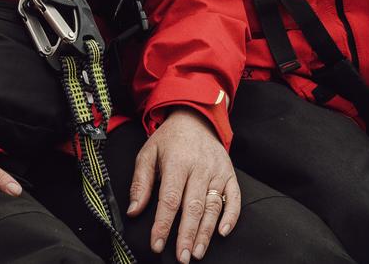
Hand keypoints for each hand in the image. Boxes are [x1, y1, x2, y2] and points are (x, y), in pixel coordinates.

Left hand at [127, 107, 240, 262]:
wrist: (194, 118)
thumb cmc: (169, 139)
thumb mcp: (148, 153)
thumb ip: (140, 182)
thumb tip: (134, 210)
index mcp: (177, 161)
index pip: (170, 199)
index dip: (163, 224)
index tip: (157, 244)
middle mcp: (199, 167)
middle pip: (193, 206)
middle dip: (187, 235)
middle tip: (182, 257)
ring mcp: (217, 171)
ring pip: (213, 206)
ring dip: (206, 232)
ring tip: (197, 252)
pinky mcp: (229, 174)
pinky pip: (234, 197)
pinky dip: (231, 216)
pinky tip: (222, 232)